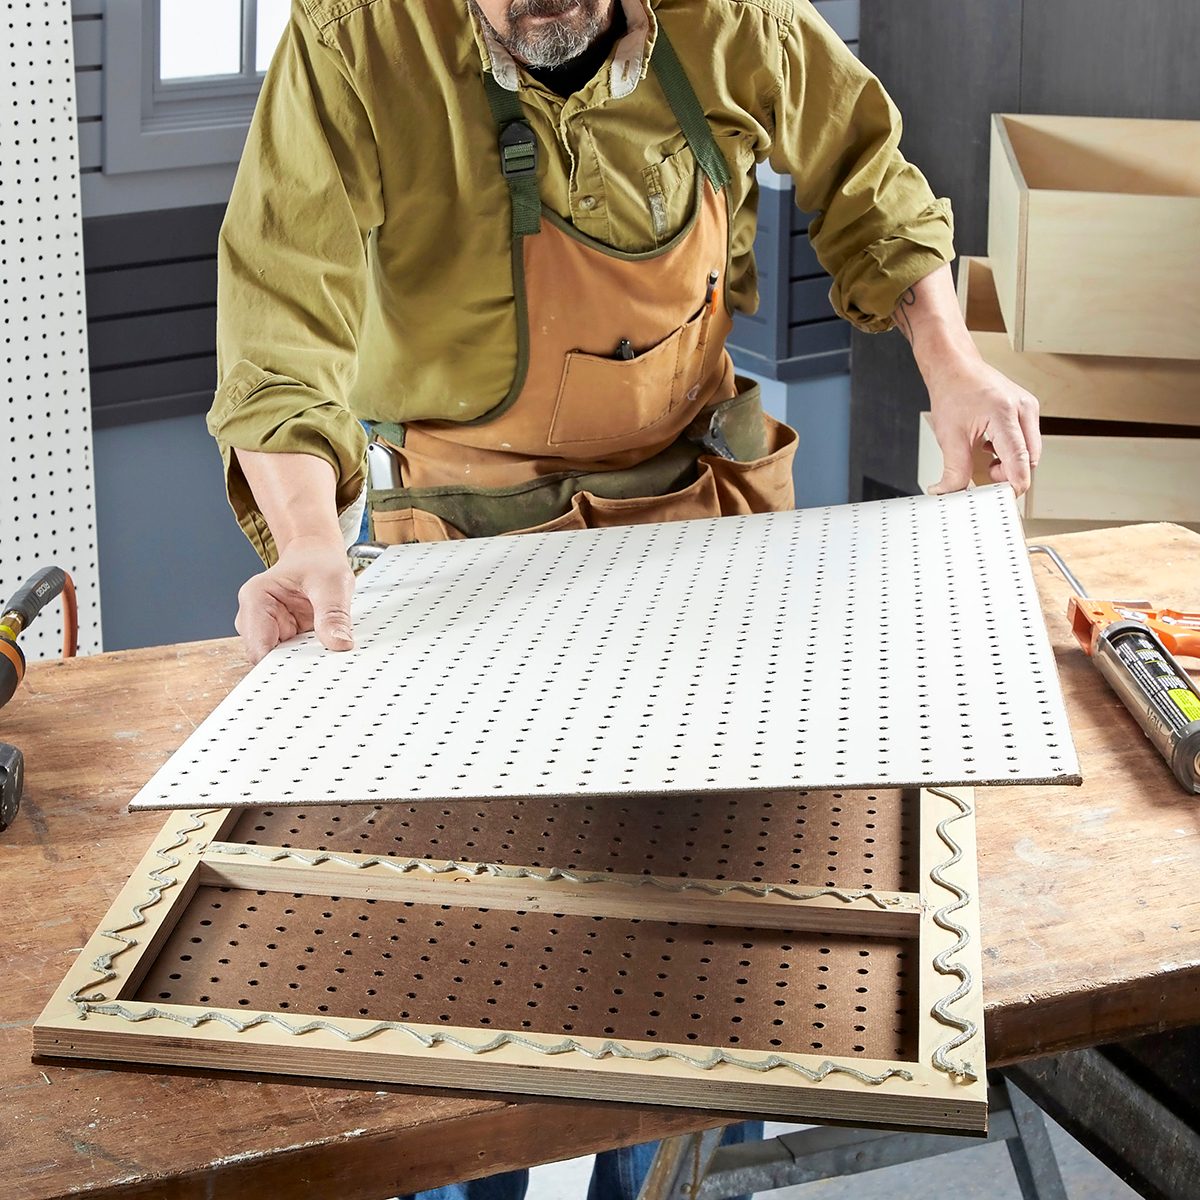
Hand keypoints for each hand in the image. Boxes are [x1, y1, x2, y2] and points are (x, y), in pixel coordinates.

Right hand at [235, 535, 354, 663]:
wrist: (316, 555)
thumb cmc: (318, 561)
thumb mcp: (332, 582)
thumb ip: (333, 613)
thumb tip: (340, 644)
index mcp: (255, 599)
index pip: (259, 648)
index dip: (280, 667)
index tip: (309, 673)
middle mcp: (254, 618)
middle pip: (268, 659)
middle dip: (295, 667)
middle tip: (327, 668)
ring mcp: (268, 630)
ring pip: (281, 662)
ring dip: (305, 663)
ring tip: (330, 658)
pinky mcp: (283, 637)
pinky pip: (294, 658)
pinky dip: (310, 658)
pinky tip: (327, 655)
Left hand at [924, 355, 1040, 496]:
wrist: (955, 367)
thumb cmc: (953, 391)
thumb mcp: (950, 436)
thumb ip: (954, 470)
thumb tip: (951, 492)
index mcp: (1005, 413)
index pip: (1020, 460)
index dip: (1014, 484)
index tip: (1003, 497)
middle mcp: (1023, 408)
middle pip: (1029, 459)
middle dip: (1010, 474)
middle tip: (987, 476)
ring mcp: (1028, 407)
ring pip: (1030, 451)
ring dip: (1011, 462)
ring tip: (987, 457)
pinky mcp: (1026, 408)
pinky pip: (1027, 439)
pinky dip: (1012, 451)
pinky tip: (992, 447)